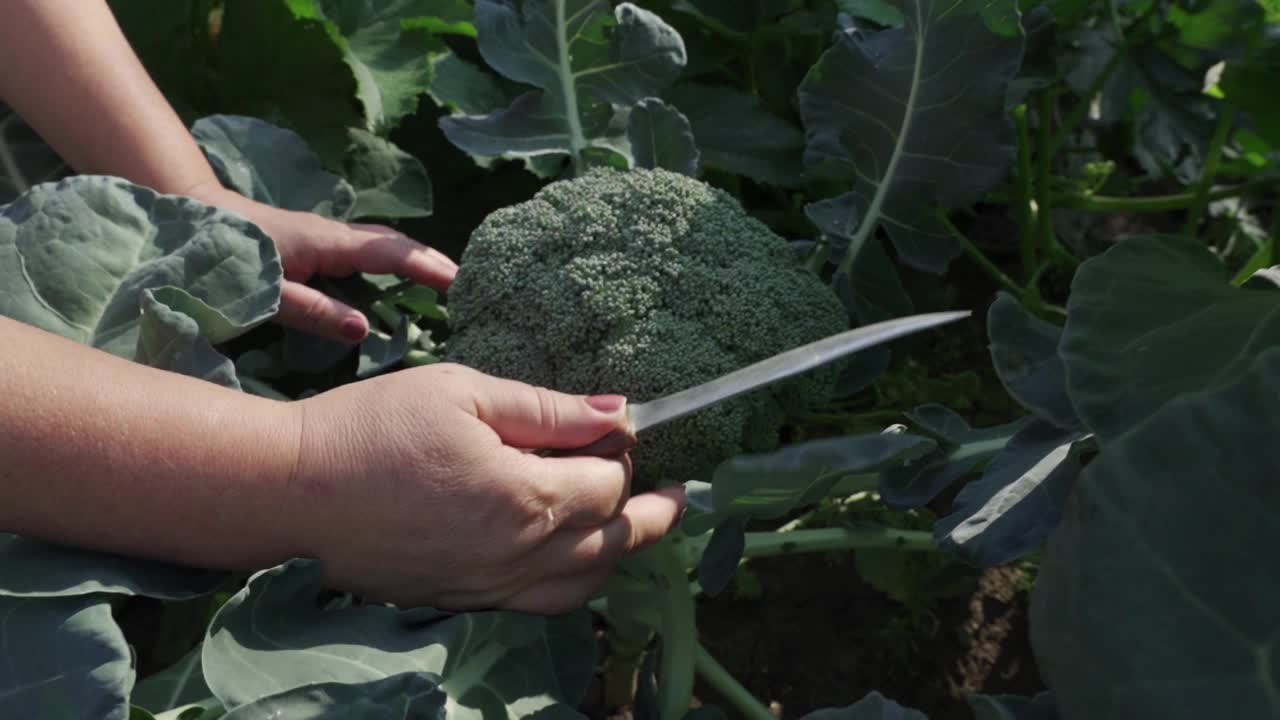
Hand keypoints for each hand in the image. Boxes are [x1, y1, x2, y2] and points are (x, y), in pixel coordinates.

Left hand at [192, 185, 457, 342]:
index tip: (459, 283)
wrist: (189, 216)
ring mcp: (326, 235)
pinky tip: (399, 276)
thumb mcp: (264, 295)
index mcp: (325, 244)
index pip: (388, 253)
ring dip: (414, 257)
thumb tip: (364, 329)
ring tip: (445, 280)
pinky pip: (367, 248)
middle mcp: (333, 234)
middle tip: (466, 282)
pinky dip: (393, 259)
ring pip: (381, 242)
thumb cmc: (223, 263)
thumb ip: (313, 312)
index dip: (425, 267)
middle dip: (431, 259)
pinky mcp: (317, 241)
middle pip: (393, 242)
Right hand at [286, 363, 686, 612]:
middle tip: (677, 498)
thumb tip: (619, 415)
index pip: (608, 484)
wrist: (290, 491)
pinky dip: (570, 584)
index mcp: (526, 497)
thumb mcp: (465, 394)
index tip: (619, 429)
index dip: (623, 454)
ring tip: (632, 529)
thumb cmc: (372, 428)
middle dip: (651, 516)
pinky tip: (570, 562)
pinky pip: (537, 605)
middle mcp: (517, 554)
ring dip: (616, 556)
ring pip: (581, 585)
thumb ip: (548, 409)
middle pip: (611, 543)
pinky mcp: (459, 600)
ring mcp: (488, 586)